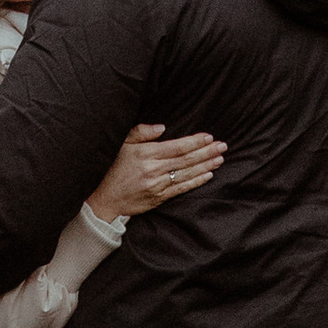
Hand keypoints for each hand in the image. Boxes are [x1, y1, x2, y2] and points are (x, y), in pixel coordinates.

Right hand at [88, 123, 226, 224]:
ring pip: (186, 174)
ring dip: (206, 166)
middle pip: (186, 159)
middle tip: (222, 146)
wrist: (104, 199)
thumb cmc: (113, 168)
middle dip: (206, 152)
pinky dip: (196, 181)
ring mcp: (157, 186)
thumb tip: (162, 127)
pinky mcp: (159, 198)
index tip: (209, 137)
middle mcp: (153, 170)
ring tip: (220, 159)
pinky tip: (208, 175)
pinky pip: (181, 189)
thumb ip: (141, 132)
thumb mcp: (122, 144)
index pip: (176, 147)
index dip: (195, 142)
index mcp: (145, 154)